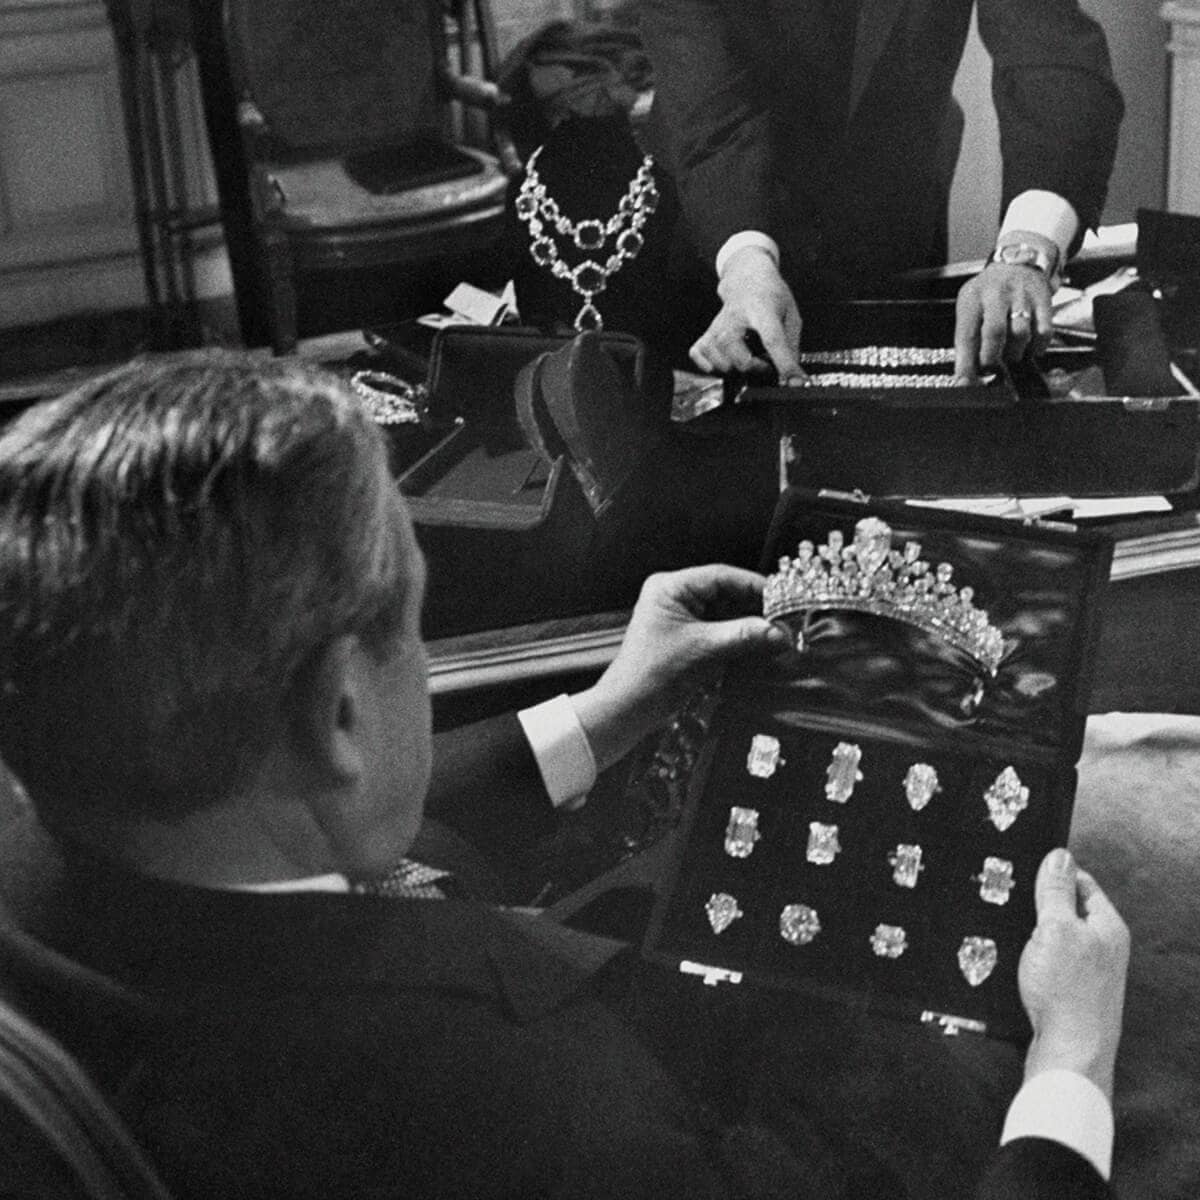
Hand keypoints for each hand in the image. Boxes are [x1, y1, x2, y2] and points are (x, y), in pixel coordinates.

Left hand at [572, 565, 788, 770]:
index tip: (782, 597)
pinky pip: (719, 629)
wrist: (630, 707)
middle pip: (725, 593)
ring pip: (725, 612)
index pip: (720, 576)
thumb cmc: (654, 673)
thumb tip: (779, 631)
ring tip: (776, 633)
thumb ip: (744, 636)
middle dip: (754, 607)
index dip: (753, 586)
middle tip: (784, 618)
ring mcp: (681, 616)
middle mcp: (674, 596)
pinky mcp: (688, 636)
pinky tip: (760, 643)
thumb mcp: (704, 649)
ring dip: (749, 623)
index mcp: (670, 587)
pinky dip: (739, 636)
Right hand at [690, 247, 805, 381]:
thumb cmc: (770, 296)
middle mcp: (736, 317)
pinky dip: (709, 364)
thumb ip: (791, 345)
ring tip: (746, 359)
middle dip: (756, 369)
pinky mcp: (707, 331)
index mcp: (763, 310)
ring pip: (720, 361)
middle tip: (766, 363)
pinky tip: (723, 361)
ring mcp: (718, 325)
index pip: (772, 339)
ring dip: (736, 368)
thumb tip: (791, 374)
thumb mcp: (791, 315)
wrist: (746, 277)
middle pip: (740, 358)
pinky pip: (699, 354)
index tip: (793, 380)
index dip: (783, 363)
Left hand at [953, 263, 1053, 382]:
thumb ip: (968, 335)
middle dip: (991, 357)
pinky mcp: (1044, 300)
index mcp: (973, 298)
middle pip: (995, 332)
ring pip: (1020, 333)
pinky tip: (1030, 349)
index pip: (966, 333)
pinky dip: (1037, 347)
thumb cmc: (989, 291)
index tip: (965, 382)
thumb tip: (966, 374)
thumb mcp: (970, 305)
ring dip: (1014, 353)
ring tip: (1010, 356)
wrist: (1019, 260)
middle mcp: (997, 295)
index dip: (965, 362)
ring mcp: (1022, 296)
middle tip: (990, 369)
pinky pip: (1043, 330)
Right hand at [1018, 848, 1129, 1100]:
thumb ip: (1056, 891)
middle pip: (1065, 909)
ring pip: (1052, 936)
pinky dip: (1028, 956)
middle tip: (1011, 901)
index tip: (1024, 868)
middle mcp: (1101, 947)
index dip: (1052, 873)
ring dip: (1030, 933)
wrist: (1068, 1053)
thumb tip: (1058, 855)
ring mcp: (1086, 970)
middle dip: (1036, 904)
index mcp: (1107, 926)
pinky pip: (1046, 959)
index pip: (1081, 882)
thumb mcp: (1055, 929)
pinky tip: (1012, 961)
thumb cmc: (1068, 993)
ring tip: (1011, 934)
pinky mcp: (1068, 989)